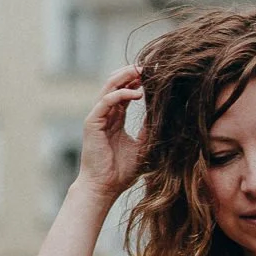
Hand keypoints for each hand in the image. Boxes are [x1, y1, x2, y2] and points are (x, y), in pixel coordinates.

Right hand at [76, 67, 145, 203]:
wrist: (104, 188)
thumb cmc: (121, 172)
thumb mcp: (142, 147)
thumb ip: (149, 130)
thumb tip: (163, 115)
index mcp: (114, 118)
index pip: (124, 92)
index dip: (136, 81)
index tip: (153, 75)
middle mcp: (104, 114)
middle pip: (116, 84)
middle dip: (131, 73)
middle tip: (148, 67)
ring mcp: (97, 117)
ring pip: (109, 87)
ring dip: (125, 77)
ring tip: (141, 72)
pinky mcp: (92, 122)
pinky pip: (106, 101)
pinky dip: (121, 94)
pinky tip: (136, 94)